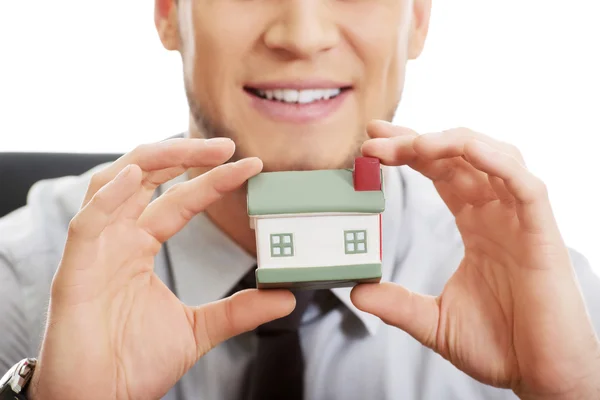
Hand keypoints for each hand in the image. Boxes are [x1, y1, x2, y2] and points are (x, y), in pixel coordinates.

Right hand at [28, 138, 294, 399]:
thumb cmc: (133, 363)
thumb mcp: (198, 329)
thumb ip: (238, 310)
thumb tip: (284, 297)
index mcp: (140, 246)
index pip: (180, 199)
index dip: (212, 179)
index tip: (251, 166)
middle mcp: (117, 239)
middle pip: (145, 176)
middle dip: (183, 154)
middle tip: (226, 145)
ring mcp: (95, 250)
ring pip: (113, 183)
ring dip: (151, 159)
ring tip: (192, 148)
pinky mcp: (75, 271)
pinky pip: (88, 222)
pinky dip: (109, 196)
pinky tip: (134, 177)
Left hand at [351, 121, 599, 398]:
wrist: (541, 376)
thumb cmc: (499, 346)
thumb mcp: (434, 321)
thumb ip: (398, 303)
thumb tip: (357, 291)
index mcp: (476, 224)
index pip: (440, 172)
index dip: (408, 151)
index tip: (372, 143)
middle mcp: (498, 213)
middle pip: (457, 157)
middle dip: (415, 141)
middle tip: (375, 138)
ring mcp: (521, 220)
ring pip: (492, 157)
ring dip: (450, 142)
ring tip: (411, 144)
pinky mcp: (542, 234)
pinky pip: (524, 184)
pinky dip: (495, 160)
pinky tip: (463, 150)